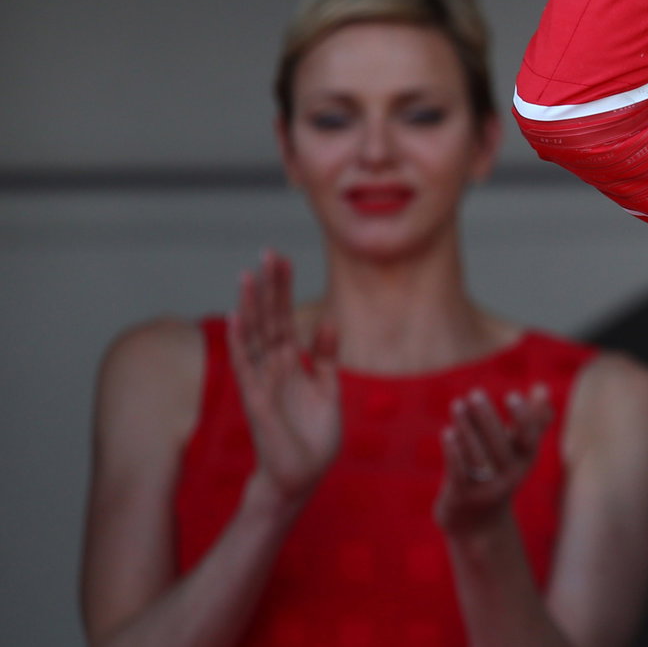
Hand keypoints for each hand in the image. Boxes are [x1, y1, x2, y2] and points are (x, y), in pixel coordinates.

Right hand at [227, 250, 340, 509]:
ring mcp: (262, 382)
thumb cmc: (313, 439)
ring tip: (248, 275)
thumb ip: (327, 358)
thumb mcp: (329, 391)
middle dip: (269, 287)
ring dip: (250, 306)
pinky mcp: (257, 400)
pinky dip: (240, 342)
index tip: (282, 258)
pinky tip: (236, 317)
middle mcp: (273, 367)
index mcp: (292, 364)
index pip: (284, 318)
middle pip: (268, 319)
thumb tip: (329, 321)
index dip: (283, 289)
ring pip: (253, 337)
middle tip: (268, 252)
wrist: (301, 478)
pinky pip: (246, 367)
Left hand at [434, 385, 553, 536]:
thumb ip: (532, 420)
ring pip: (477, 456)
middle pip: (500, 445)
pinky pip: (459, 473)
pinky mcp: (463, 497)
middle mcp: (508, 477)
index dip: (523, 418)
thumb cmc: (499, 476)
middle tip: (475, 392)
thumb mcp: (517, 451)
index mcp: (524, 462)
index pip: (528, 440)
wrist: (479, 525)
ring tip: (457, 403)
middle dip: (487, 418)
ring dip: (466, 428)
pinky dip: (454, 452)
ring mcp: (485, 489)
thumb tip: (542, 387)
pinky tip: (447, 431)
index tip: (511, 395)